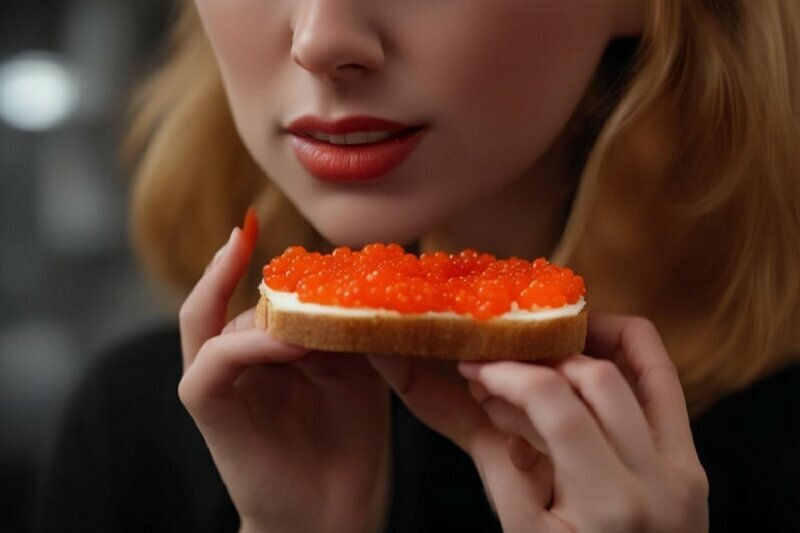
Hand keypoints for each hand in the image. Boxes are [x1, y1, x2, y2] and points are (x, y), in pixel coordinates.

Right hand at [179, 224, 389, 532]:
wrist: (335, 507)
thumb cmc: (347, 436)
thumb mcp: (355, 367)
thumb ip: (340, 324)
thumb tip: (343, 277)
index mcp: (265, 346)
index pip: (256, 293)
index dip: (248, 258)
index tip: (251, 219)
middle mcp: (236, 357)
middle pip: (239, 300)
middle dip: (276, 284)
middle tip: (314, 271)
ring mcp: (216, 379)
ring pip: (218, 321)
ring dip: (266, 314)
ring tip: (308, 309)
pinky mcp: (207, 406)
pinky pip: (215, 359)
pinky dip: (248, 344)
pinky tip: (287, 343)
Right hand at [370, 314, 708, 531]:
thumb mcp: (518, 523)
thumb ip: (480, 446)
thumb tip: (415, 382)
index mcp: (609, 503)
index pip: (555, 403)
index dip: (505, 372)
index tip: (471, 365)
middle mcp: (659, 477)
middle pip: (596, 376)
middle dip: (538, 359)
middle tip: (500, 367)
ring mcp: (685, 466)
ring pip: (641, 364)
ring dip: (583, 348)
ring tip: (539, 356)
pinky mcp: (692, 458)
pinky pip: (664, 384)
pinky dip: (625, 354)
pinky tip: (585, 349)